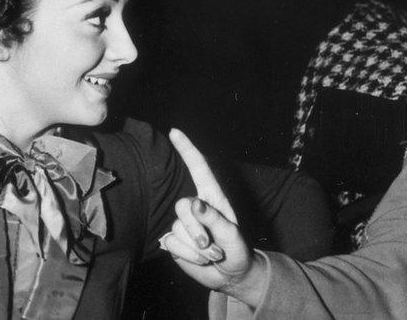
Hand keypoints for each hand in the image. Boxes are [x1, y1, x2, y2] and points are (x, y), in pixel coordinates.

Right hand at [160, 129, 266, 306]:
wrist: (229, 275)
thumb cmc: (236, 250)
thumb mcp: (232, 235)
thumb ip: (214, 219)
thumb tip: (194, 203)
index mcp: (213, 197)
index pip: (199, 168)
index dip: (187, 149)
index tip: (175, 131)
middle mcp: (195, 206)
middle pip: (182, 206)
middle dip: (197, 231)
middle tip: (213, 247)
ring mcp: (183, 223)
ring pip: (177, 229)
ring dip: (195, 248)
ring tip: (210, 253)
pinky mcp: (173, 239)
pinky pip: (170, 243)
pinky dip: (187, 255)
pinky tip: (198, 258)